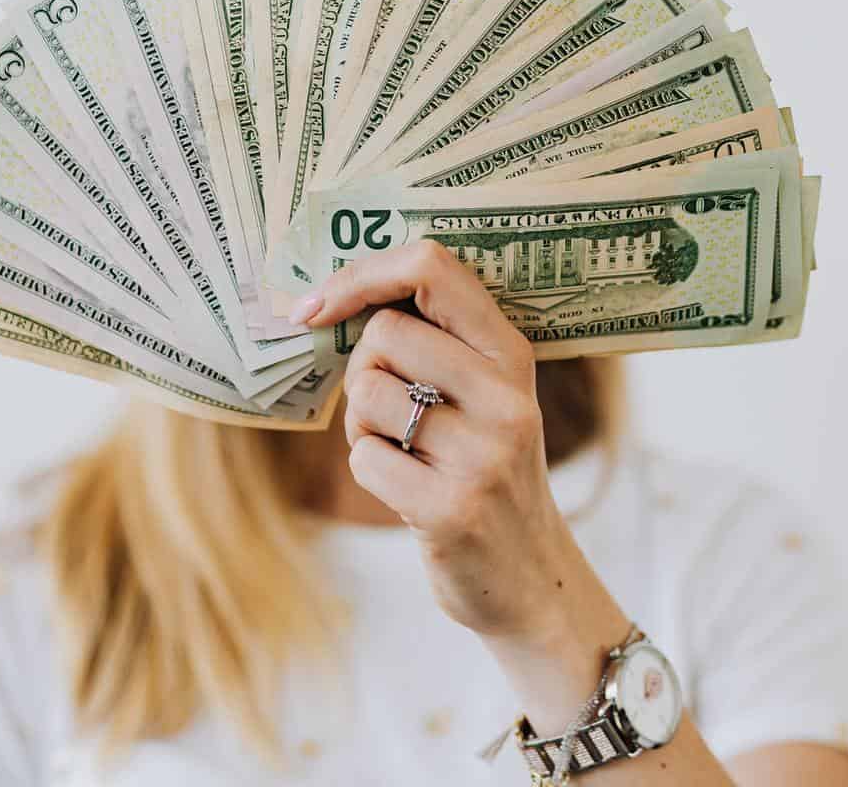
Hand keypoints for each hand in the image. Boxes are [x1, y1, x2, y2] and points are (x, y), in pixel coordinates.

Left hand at [294, 241, 629, 702]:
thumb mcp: (487, 396)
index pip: (432, 267)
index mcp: (511, 354)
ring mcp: (483, 453)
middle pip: (384, 332)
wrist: (530, 579)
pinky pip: (363, 459)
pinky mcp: (452, 509)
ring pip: (367, 394)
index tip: (317, 305)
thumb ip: (436, 342)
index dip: (361, 274)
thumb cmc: (485, 471)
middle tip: (388, 412)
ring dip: (363, 427)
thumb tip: (330, 295)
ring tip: (404, 454)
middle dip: (362, 370)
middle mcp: (506, 396)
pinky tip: (408, 491)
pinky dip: (369, 471)